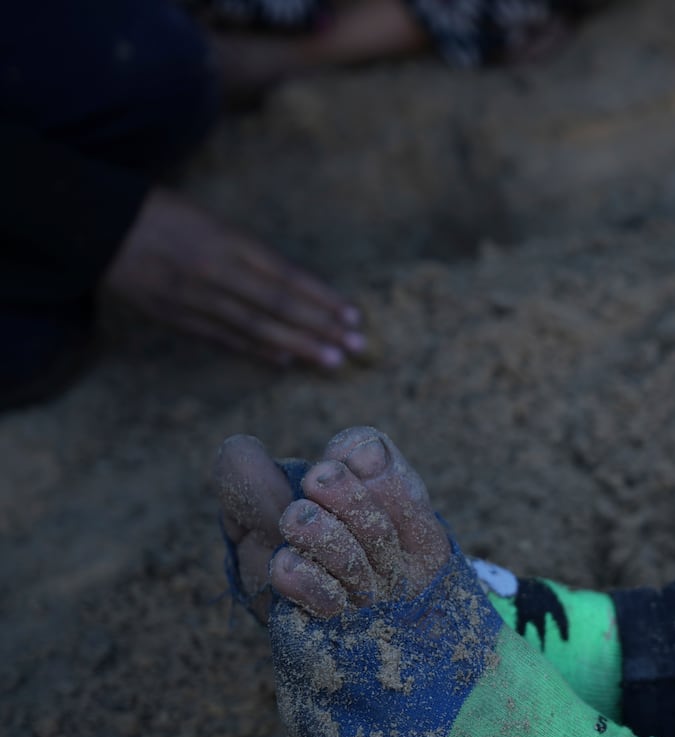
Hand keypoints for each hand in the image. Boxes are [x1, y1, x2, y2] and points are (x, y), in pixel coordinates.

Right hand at [103, 189, 362, 367]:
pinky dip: (255, 350)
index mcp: (227, 240)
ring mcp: (193, 296)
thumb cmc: (162, 215)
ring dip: (296, 345)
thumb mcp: (212, 222)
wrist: (95, 224)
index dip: (323, 299)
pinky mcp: (173, 316)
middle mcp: (214, 270)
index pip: (287, 276)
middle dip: (320, 329)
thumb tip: (296, 288)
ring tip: (331, 361)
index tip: (354, 315)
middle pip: (278, 306)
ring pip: (254, 327)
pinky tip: (283, 361)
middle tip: (357, 348)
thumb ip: (250, 255)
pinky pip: (222, 338)